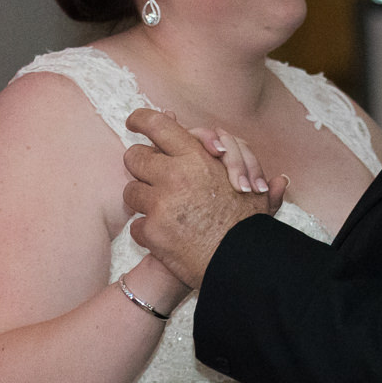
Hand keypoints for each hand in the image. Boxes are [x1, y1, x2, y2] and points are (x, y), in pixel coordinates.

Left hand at [121, 109, 284, 288]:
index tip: (133, 122)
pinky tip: (165, 238)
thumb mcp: (250, 187)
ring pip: (130, 191)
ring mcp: (159, 203)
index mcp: (196, 158)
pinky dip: (147, 232)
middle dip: (140, 165)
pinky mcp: (152, 231)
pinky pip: (136, 225)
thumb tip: (243, 158)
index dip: (141, 120)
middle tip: (150, 177)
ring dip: (143, 201)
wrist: (241, 262)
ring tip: (162, 213)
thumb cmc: (248, 225)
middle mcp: (173, 175)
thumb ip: (243, 169)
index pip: (158, 125)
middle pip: (134, 157)